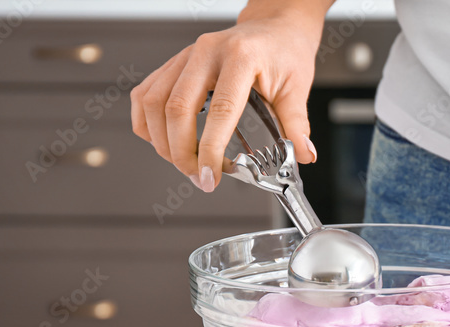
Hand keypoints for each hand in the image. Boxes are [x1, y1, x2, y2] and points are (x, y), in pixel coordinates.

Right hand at [130, 5, 322, 192]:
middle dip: (182, 152)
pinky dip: (147, 123)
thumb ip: (297, 123)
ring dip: (162, 141)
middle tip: (199, 177)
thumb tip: (304, 154)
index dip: (209, 149)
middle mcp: (206, 53)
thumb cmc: (283, 51)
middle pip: (176, 108)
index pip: (220, 111)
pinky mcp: (174, 64)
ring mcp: (186, 56)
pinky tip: (164, 141)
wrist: (273, 26)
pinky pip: (145, 94)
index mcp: (240, 57)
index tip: (210, 175)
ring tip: (184, 164)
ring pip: (153, 102)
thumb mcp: (297, 87)